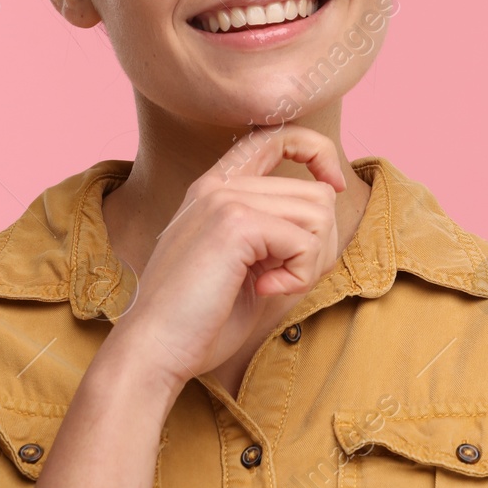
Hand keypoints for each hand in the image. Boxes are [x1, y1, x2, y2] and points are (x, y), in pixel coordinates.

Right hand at [110, 125, 345, 388]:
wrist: (154, 350)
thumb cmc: (200, 321)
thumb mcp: (247, 266)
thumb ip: (280, 234)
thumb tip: (330, 211)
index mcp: (215, 190)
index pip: (276, 137)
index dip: (316, 152)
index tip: (333, 187)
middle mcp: (219, 185)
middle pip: (315, 191)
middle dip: (320, 244)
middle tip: (289, 278)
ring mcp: (224, 199)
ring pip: (318, 212)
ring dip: (312, 261)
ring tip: (275, 285)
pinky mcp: (235, 223)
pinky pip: (304, 241)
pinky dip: (299, 275)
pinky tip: (266, 290)